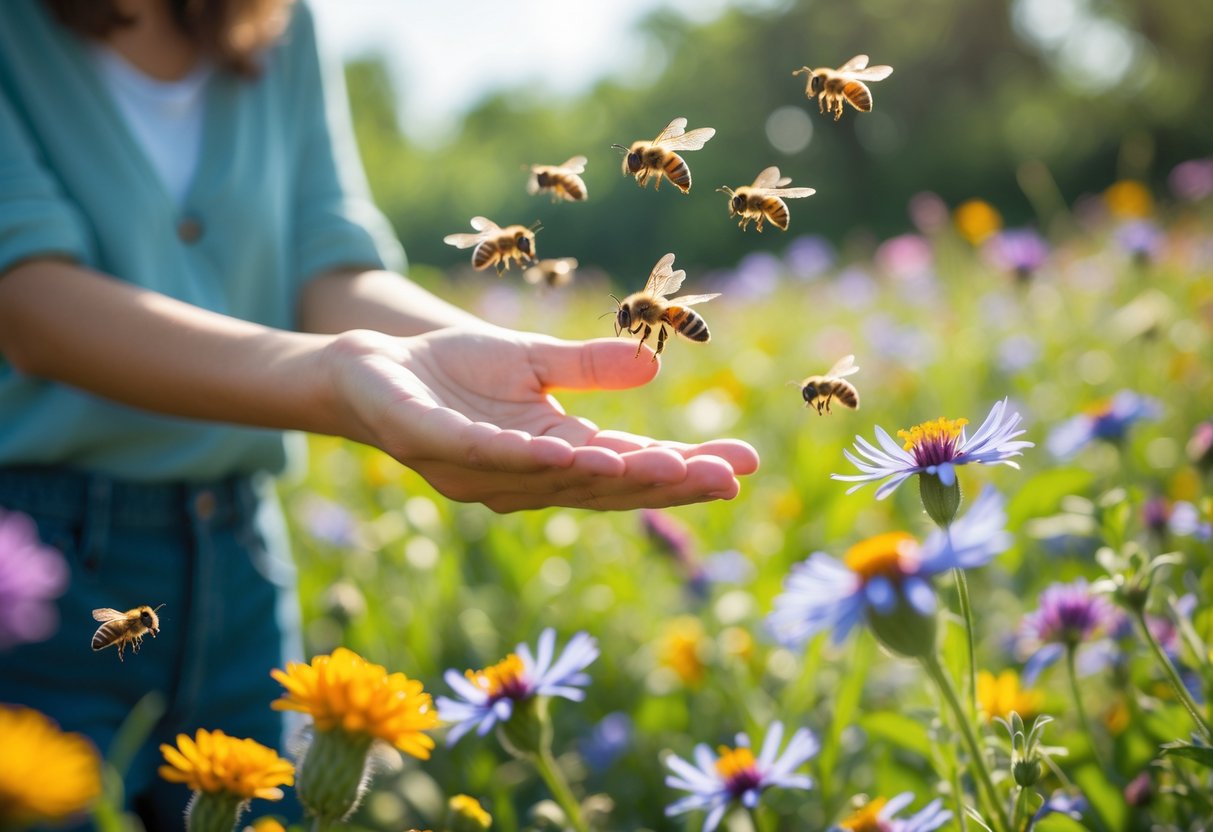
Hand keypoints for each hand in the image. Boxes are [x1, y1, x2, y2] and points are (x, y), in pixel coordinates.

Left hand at [322, 327, 759, 511]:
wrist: (370, 371)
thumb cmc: (453, 373)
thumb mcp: (533, 362)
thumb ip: (590, 369)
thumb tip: (655, 369)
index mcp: (554, 456)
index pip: (632, 470)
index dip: (686, 471)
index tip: (744, 465)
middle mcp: (525, 479)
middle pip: (608, 487)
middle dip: (670, 483)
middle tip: (730, 478)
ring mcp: (482, 472)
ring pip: (560, 479)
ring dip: (617, 477)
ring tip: (675, 468)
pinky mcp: (437, 446)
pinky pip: (494, 457)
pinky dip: (536, 459)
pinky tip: (579, 454)